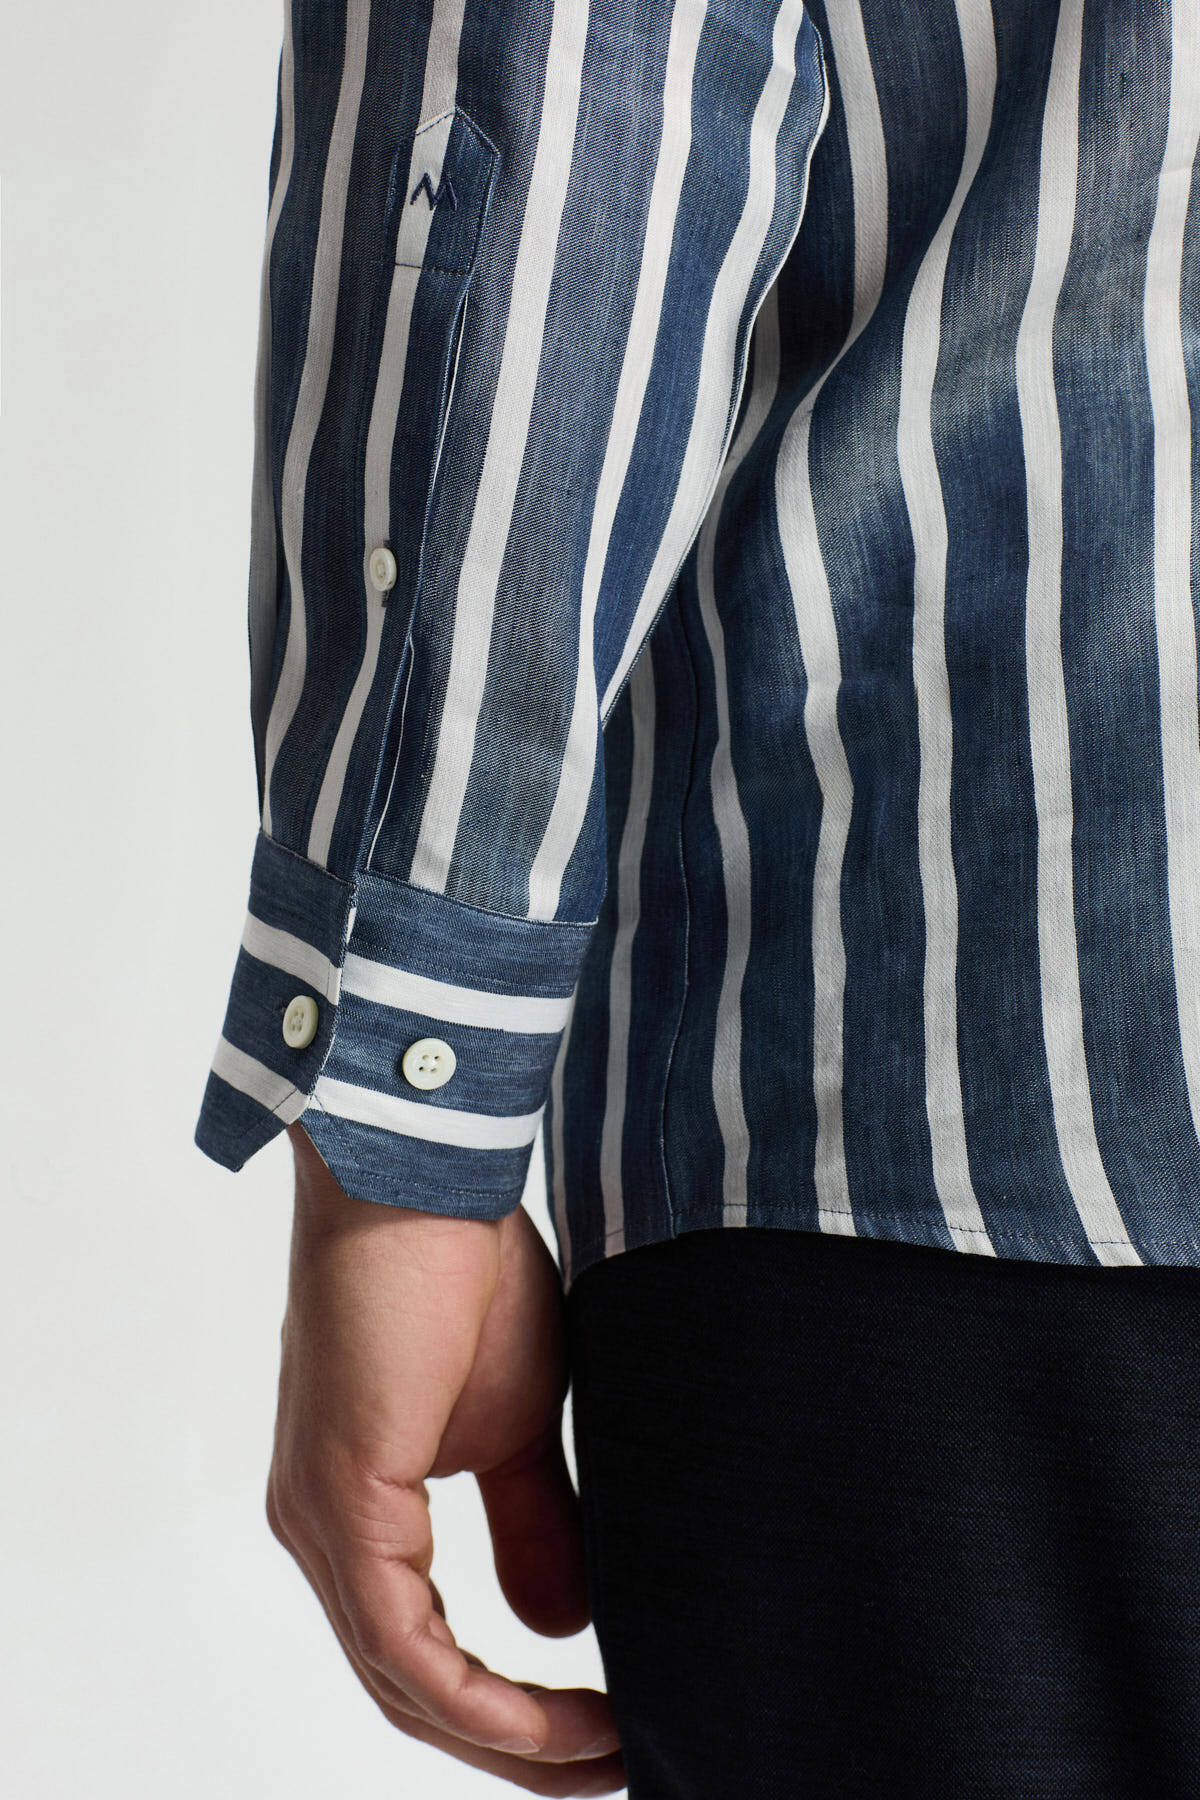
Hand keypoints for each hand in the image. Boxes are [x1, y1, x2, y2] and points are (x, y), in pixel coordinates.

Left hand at [266, 1123, 624, 1795]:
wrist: (424, 1182)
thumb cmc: (462, 1271)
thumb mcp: (517, 1424)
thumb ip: (534, 1522)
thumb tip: (562, 1627)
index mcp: (359, 1511)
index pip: (422, 1655)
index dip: (511, 1714)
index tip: (606, 1732)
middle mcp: (323, 1533)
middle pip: (411, 1693)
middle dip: (517, 1750)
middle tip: (616, 1774)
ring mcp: (323, 1522)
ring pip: (404, 1686)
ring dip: (510, 1741)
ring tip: (608, 1757)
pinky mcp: (341, 1499)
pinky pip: (402, 1645)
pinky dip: (479, 1698)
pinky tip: (553, 1721)